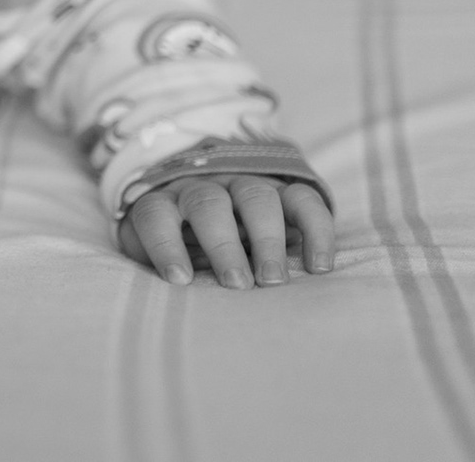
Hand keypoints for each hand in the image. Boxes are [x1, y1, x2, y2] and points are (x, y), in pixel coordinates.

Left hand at [120, 174, 333, 288]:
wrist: (216, 208)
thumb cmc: (182, 243)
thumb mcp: (159, 251)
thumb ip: (165, 264)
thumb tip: (179, 290)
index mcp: (166, 200)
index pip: (156, 213)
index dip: (165, 244)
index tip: (180, 280)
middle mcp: (204, 185)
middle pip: (208, 203)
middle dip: (222, 245)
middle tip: (237, 284)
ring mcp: (244, 184)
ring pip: (256, 197)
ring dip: (267, 239)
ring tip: (272, 280)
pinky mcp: (284, 189)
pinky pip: (304, 199)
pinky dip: (315, 230)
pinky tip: (319, 266)